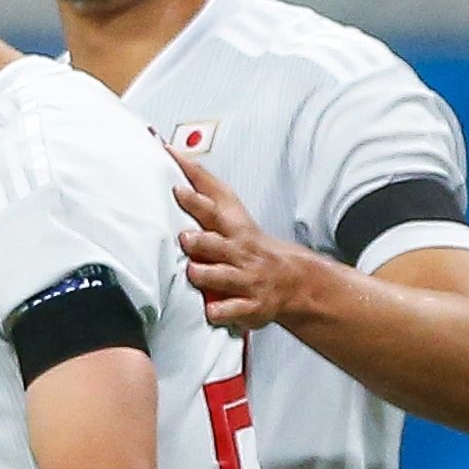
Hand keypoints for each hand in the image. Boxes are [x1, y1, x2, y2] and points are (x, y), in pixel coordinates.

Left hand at [173, 146, 309, 331]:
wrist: (292, 281)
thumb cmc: (251, 247)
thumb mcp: (235, 217)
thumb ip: (207, 192)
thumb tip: (175, 157)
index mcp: (234, 228)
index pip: (214, 202)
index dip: (195, 190)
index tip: (176, 178)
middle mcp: (239, 251)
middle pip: (216, 242)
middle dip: (200, 240)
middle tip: (186, 238)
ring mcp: (246, 279)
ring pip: (220, 277)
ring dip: (204, 274)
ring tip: (194, 271)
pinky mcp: (250, 306)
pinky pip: (230, 311)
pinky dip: (219, 311)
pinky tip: (211, 310)